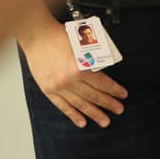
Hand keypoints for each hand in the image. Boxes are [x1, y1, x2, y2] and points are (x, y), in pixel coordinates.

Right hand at [18, 5, 127, 127]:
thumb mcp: (83, 45)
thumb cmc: (59, 36)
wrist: (38, 36)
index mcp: (80, 67)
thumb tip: (106, 69)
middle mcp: (69, 80)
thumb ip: (94, 58)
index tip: (122, 95)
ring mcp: (58, 87)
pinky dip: (73, 115)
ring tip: (104, 121)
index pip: (102, 83)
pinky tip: (82, 122)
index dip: (114, 90)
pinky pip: (63, 106)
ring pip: (80, 104)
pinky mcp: (48, 90)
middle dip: (108, 104)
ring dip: (94, 113)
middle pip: (93, 96)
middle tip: (119, 110)